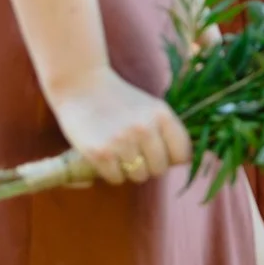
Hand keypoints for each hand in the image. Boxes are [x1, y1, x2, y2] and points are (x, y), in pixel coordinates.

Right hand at [49, 72, 192, 189]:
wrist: (81, 85)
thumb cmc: (119, 100)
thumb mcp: (150, 107)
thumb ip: (166, 130)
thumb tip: (182, 162)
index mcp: (162, 115)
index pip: (182, 155)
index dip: (171, 158)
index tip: (160, 153)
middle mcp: (145, 128)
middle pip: (160, 169)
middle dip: (148, 165)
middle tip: (134, 152)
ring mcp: (122, 141)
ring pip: (139, 176)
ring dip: (129, 170)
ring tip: (119, 152)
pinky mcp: (101, 153)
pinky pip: (117, 179)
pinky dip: (112, 173)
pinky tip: (106, 156)